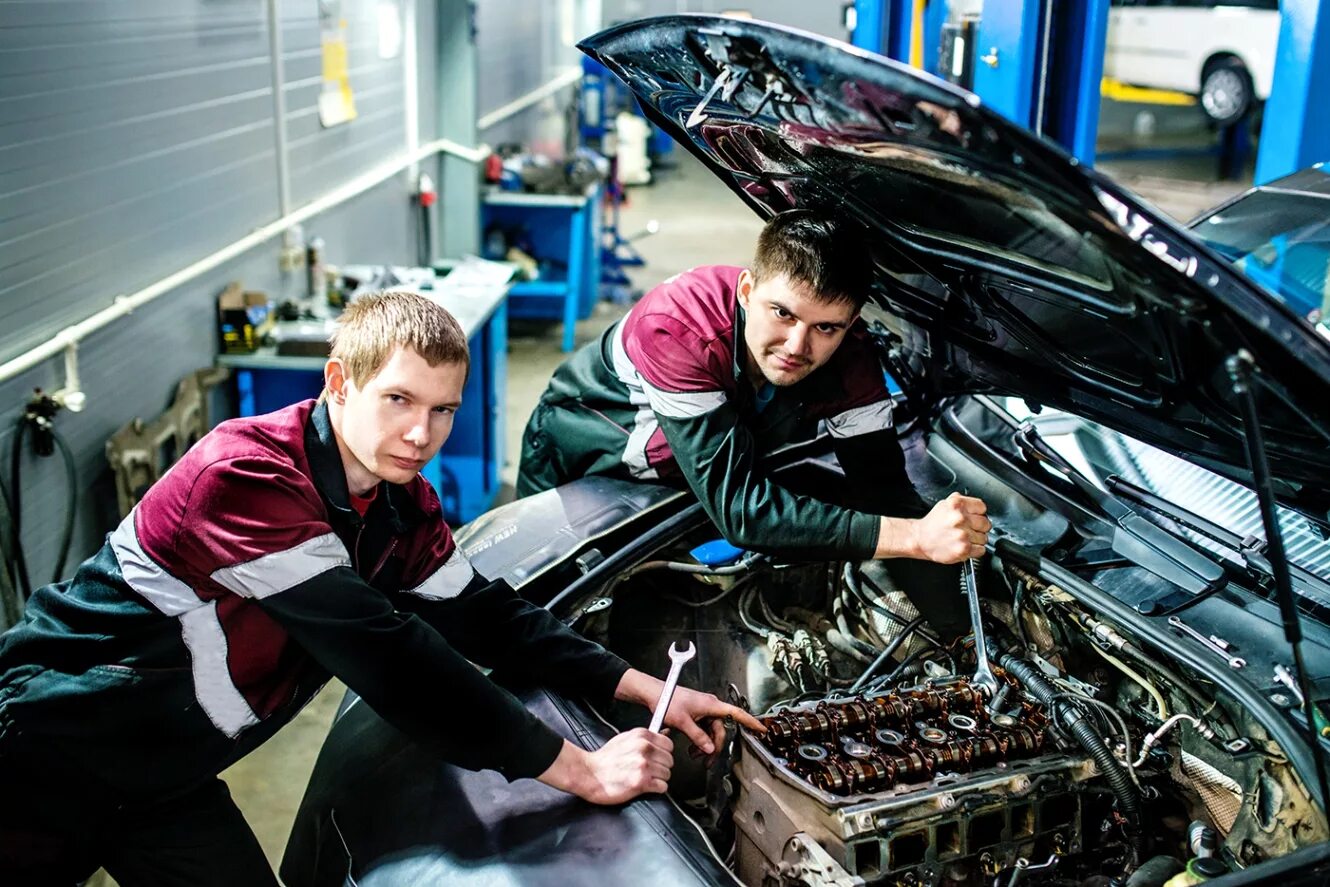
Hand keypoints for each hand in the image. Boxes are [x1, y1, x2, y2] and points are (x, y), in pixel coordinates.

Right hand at [538, 730, 673, 804]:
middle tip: (649, 771)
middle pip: (670, 760)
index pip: (669, 744)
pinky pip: (663, 787)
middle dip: (661, 767)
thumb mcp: (625, 739)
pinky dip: (656, 789)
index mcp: (641, 736)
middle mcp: (644, 748)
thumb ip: (645, 737)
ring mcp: (643, 765)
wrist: (589, 774)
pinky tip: (645, 786)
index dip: (663, 753)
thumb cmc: (605, 758)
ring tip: (644, 778)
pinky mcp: (641, 782)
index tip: (657, 758)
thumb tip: (665, 734)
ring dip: (658, 779)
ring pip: (667, 774)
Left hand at [615, 669, 765, 764]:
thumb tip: (709, 749)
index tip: (762, 729)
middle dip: (714, 746)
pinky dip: (699, 740)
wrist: (654, 694)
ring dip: (705, 745)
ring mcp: (703, 711)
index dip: (751, 722)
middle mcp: (710, 707)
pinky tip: (692, 747)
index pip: (736, 714)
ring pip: (711, 732)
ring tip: (694, 755)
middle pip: (721, 730)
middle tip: (707, 761)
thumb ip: (698, 737)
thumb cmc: (667, 700)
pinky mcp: (696, 714)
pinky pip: (703, 730)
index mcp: (711, 705)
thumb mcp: (683, 722)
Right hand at [913, 492, 990, 563]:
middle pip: (986, 523)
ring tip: (963, 538)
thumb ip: (962, 501)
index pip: (982, 507)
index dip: (979, 514)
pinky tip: (964, 546)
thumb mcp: (944, 504)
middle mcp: (960, 518)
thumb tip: (977, 506)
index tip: (974, 517)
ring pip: (984, 538)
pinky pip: (981, 550)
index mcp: (956, 504)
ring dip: (976, 540)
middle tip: (968, 529)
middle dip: (979, 528)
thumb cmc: (932, 524)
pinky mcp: (963, 549)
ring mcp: (962, 534)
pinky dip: (975, 550)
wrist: (919, 539)